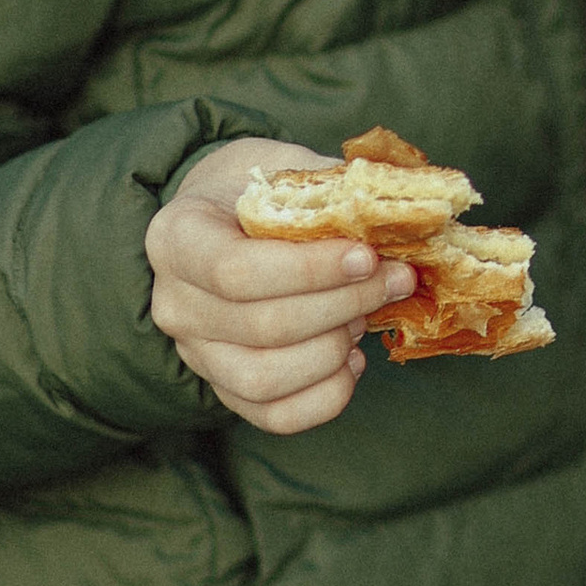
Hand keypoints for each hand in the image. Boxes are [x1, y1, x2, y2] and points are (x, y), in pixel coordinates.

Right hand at [145, 138, 416, 433]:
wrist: (227, 219)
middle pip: (262, 326)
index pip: (236, 271)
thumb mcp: (291, 170)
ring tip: (363, 317)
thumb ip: (338, 190)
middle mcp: (174, 303)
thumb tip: (410, 208)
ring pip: (265, 378)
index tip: (367, 257)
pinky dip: (326, 396)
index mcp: (176, 238)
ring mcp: (195, 353)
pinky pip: (275, 415)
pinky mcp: (225, 388)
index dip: (311, 271)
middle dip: (343, 305)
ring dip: (333, 351)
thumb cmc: (263, 192)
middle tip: (393, 281)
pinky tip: (352, 360)